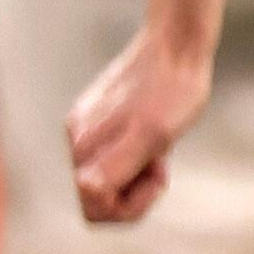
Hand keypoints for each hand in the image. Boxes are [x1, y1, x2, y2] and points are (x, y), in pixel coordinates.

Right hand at [64, 25, 210, 225]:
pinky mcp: (98, 121)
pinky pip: (108, 159)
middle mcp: (77, 139)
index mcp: (86, 146)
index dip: (129, 205)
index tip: (156, 175)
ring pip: (103, 179)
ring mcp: (86, 129)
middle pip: (94, 198)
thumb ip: (117, 165)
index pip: (92, 207)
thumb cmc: (173, 90)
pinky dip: (133, 160)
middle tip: (158, 166)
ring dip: (134, 177)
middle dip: (131, 193)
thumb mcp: (153, 134)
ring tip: (158, 151)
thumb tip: (85, 190)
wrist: (177, 47)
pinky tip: (152, 140)